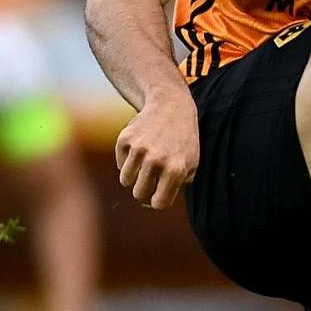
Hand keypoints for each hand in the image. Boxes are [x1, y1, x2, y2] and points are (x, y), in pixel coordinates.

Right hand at [115, 90, 198, 209]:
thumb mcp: (191, 163)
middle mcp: (156, 160)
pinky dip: (127, 161)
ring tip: (145, 164)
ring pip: (126, 181)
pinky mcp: (125, 139)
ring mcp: (139, 148)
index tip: (159, 194)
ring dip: (134, 176)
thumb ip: (178, 185)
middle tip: (151, 178)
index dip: (158, 201)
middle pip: (139, 193)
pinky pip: (120, 164)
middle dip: (144, 190)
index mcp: (175, 169)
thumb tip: (154, 203)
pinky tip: (139, 149)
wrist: (171, 107)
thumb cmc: (183, 140)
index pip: (159, 203)